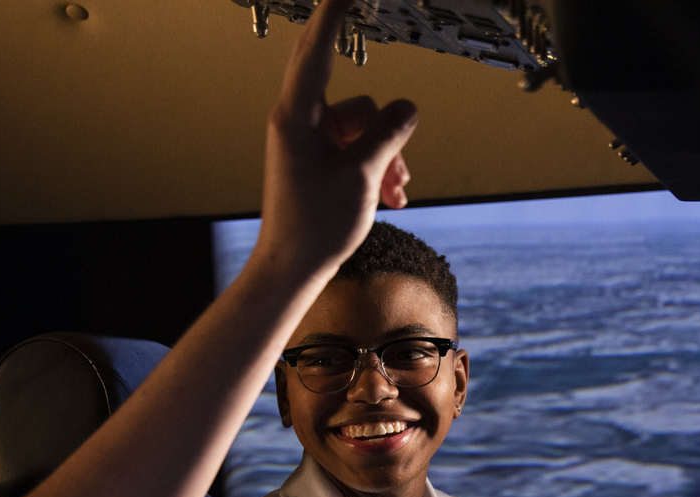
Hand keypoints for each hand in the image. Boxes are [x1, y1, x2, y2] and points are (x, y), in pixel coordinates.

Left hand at [251, 0, 417, 284]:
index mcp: (296, 117)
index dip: (335, 14)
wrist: (291, 268)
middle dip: (382, 126)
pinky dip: (377, 167)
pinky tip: (392, 198)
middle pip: (353, 98)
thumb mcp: (361, 178)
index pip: (318, 50)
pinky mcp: (318, 158)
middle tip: (387, 140)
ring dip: (387, 157)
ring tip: (396, 193)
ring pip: (363, 128)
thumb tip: (408, 106)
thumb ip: (387, 135)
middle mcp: (298, 121)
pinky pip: (357, 147)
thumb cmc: (316, 227)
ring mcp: (308, 139)